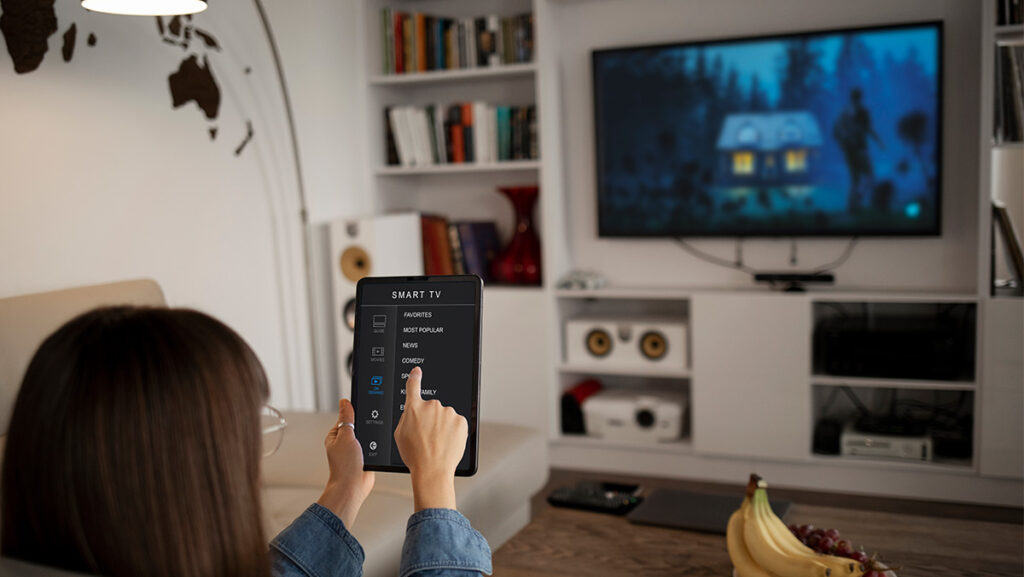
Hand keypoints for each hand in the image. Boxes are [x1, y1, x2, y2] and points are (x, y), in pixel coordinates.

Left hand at [317, 399, 374, 527]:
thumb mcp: (345, 436)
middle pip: (358, 425)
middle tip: (368, 429)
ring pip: (367, 435)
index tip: (364, 408)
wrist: (354, 487)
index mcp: (335, 435)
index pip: (346, 416)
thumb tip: (344, 402)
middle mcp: (344, 442)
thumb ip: (347, 418)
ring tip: (371, 440)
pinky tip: (377, 446)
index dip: (355, 412)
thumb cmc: (344, 466)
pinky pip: (373, 445)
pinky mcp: (366, 456)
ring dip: (371, 436)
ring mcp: (355, 450)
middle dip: (365, 425)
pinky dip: (376, 445)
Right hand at [394, 367, 467, 510]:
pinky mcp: (460, 421)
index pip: (413, 386)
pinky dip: (453, 431)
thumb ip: (406, 418)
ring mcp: (447, 412)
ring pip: (445, 416)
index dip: (414, 377)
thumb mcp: (399, 435)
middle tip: (428, 436)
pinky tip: (447, 442)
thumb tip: (412, 413)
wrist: (432, 469)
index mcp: (413, 408)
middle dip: (431, 419)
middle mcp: (431, 406)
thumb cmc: (415, 455)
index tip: (417, 371)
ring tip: (438, 442)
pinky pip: (456, 423)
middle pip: (432, 408)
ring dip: (443, 426)